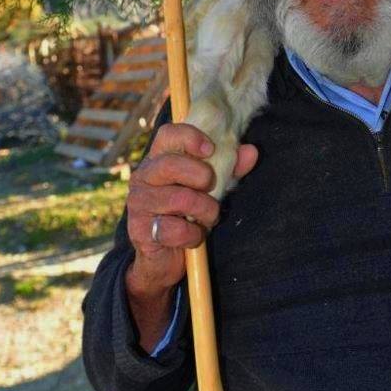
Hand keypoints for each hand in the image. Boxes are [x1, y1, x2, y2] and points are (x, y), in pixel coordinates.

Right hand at [126, 122, 257, 295]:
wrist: (165, 256)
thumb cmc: (189, 213)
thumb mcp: (211, 187)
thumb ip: (230, 168)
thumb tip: (251, 151)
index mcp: (159, 159)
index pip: (168, 134)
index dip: (190, 137)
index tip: (211, 149)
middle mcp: (144, 177)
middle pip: (170, 164)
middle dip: (202, 177)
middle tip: (211, 189)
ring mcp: (139, 203)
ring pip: (179, 198)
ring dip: (204, 210)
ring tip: (208, 216)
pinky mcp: (140, 230)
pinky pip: (175, 229)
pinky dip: (192, 235)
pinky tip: (192, 235)